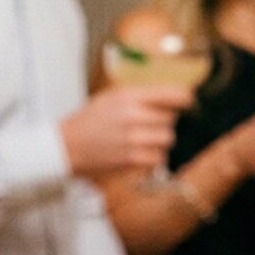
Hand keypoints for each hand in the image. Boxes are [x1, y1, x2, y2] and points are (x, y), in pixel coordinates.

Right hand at [64, 85, 192, 179]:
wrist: (66, 146)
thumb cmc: (89, 121)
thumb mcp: (110, 98)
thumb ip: (138, 96)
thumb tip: (169, 96)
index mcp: (128, 97)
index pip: (170, 94)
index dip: (184, 98)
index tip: (188, 101)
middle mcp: (133, 116)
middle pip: (171, 118)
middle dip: (164, 122)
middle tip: (149, 125)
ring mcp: (133, 139)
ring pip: (167, 139)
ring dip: (160, 140)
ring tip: (143, 140)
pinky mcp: (132, 160)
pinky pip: (159, 157)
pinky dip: (153, 157)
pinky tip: (140, 153)